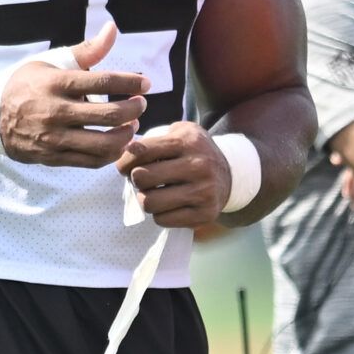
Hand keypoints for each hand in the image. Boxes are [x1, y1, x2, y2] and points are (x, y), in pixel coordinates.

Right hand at [0, 23, 150, 167]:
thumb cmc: (28, 85)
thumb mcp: (52, 62)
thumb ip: (87, 50)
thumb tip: (112, 28)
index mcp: (56, 83)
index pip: (102, 82)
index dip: (130, 82)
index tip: (146, 83)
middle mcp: (55, 111)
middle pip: (108, 115)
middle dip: (133, 109)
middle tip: (142, 104)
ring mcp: (54, 138)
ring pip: (102, 144)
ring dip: (126, 135)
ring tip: (132, 124)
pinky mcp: (53, 157)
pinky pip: (91, 161)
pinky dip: (111, 153)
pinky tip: (118, 142)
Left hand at [117, 121, 232, 226]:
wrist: (230, 176)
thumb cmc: (195, 153)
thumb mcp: (180, 133)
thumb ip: (153, 138)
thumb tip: (123, 152)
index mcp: (188, 141)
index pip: (142, 151)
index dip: (125, 161)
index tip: (125, 167)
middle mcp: (198, 165)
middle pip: (141, 177)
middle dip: (136, 180)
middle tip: (143, 181)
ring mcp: (203, 191)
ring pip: (149, 202)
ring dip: (146, 199)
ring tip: (154, 194)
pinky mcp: (205, 214)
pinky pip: (163, 219)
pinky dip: (160, 214)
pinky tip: (167, 206)